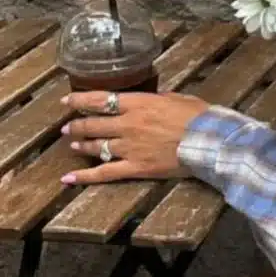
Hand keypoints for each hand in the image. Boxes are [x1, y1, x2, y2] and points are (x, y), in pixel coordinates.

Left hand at [60, 90, 209, 184]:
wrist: (208, 141)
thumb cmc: (198, 116)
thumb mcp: (177, 98)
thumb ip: (158, 99)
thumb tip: (149, 101)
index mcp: (139, 103)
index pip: (102, 99)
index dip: (80, 99)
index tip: (67, 100)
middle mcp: (128, 124)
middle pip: (94, 124)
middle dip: (78, 124)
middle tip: (68, 126)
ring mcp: (129, 148)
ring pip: (97, 146)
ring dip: (82, 144)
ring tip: (74, 144)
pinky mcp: (135, 168)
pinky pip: (104, 173)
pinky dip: (84, 176)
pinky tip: (68, 178)